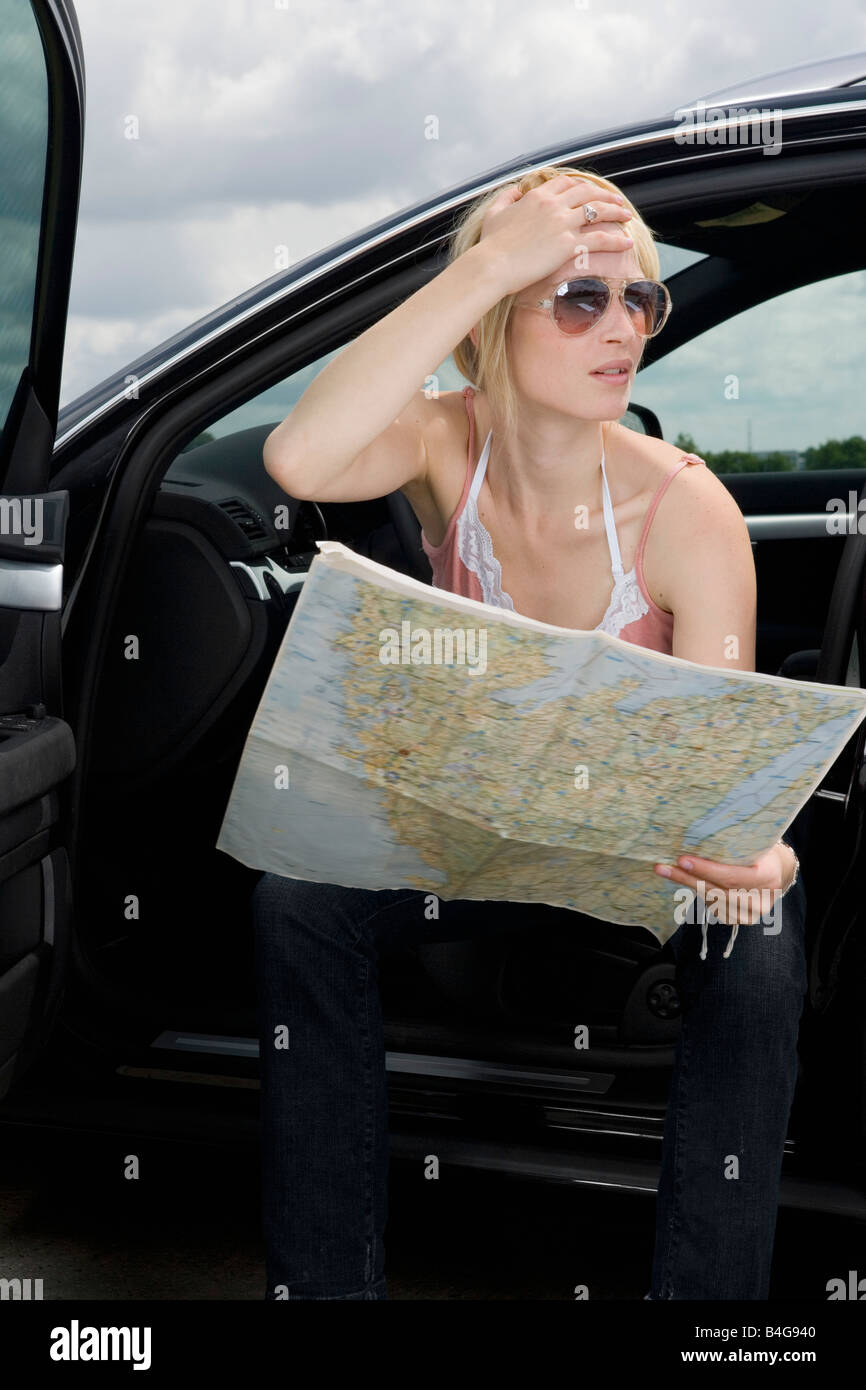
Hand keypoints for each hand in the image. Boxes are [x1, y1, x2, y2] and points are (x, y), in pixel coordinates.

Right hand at [475, 174, 633, 297]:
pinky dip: (617, 239)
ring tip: (627, 216)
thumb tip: (515, 191)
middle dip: (605, 196)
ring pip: (598, 211)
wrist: (491, 265)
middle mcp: (552, 205)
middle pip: (587, 193)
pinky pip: (600, 238)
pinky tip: (628, 242)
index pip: (566, 183)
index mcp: (537, 196)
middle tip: (617, 202)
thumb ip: (506, 198)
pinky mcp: (568, 244)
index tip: (590, 192)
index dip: (582, 186)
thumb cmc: (490, 245)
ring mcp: (562, 223)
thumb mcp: (494, 214)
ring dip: (616, 212)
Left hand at [653, 842, 792, 925]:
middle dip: (687, 879)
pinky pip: (713, 908)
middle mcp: (761, 901)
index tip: (682, 860)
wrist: (775, 871)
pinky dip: (698, 893)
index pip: (731, 876)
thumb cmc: (761, 851)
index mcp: (768, 877)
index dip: (705, 869)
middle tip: (662, 867)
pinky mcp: (740, 920)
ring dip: (687, 886)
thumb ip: (733, 845)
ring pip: (711, 901)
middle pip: (717, 891)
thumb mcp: (755, 843)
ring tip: (666, 872)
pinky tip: (686, 881)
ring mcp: (751, 915)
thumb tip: (696, 836)